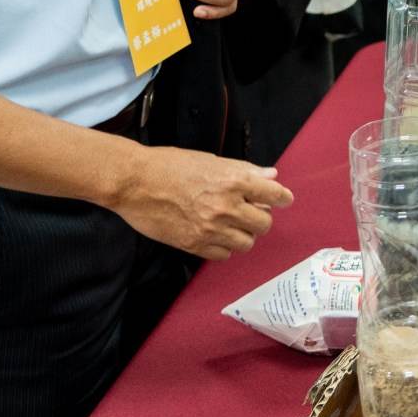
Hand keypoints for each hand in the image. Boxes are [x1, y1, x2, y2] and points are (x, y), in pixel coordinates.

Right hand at [112, 145, 293, 260]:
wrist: (135, 182)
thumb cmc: (170, 165)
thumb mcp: (211, 161)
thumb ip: (244, 170)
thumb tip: (271, 175)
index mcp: (233, 181)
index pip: (274, 195)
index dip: (282, 198)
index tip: (283, 199)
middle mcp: (226, 207)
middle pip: (264, 224)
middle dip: (260, 217)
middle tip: (250, 211)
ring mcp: (210, 229)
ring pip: (246, 243)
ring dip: (243, 234)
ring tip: (231, 223)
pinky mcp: (194, 245)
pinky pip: (223, 255)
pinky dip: (224, 247)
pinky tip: (215, 234)